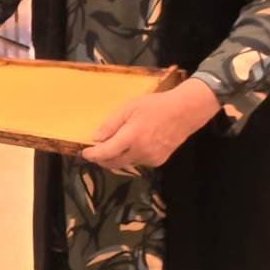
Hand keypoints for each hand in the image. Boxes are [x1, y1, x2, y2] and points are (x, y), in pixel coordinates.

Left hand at [81, 79, 220, 168]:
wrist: (185, 112)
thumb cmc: (155, 106)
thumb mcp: (129, 108)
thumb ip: (111, 124)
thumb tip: (96, 139)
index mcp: (132, 137)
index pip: (106, 152)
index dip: (93, 155)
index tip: (84, 153)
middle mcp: (141, 151)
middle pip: (114, 163)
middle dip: (102, 159)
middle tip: (95, 152)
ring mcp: (151, 158)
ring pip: (126, 163)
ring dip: (117, 157)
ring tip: (114, 145)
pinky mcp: (159, 161)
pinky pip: (138, 162)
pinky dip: (131, 156)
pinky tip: (133, 145)